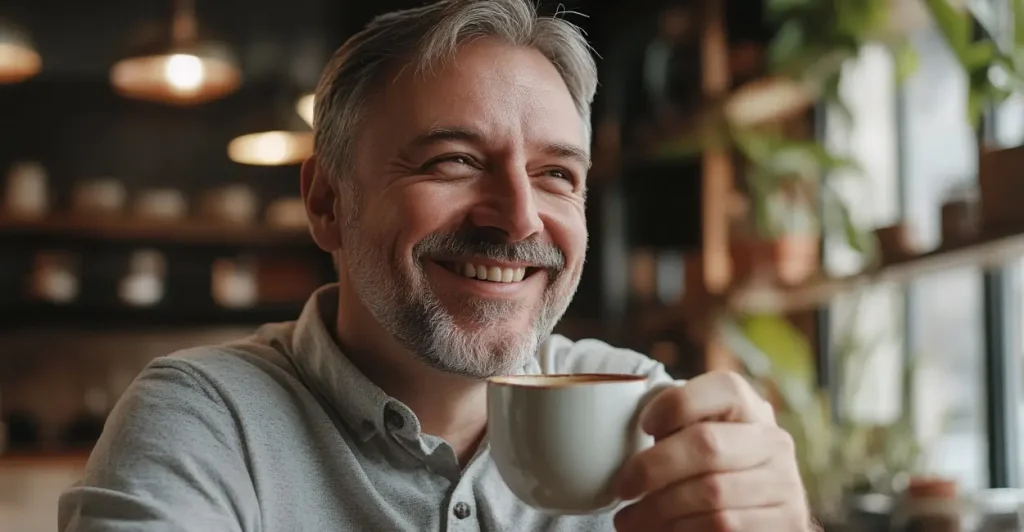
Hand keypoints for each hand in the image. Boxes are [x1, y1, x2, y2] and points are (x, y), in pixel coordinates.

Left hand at [613, 371, 811, 530]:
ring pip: (711, 494)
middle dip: (654, 467)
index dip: (679, 403)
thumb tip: (620, 431)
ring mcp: (785, 485)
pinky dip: (681, 531)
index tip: (644, 425)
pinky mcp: (786, 522)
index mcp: (751, 410)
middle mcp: (774, 442)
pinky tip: (659, 531)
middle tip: (623, 487)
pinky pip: (723, 526)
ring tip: (628, 519)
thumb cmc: (712, 472)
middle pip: (708, 445)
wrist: (760, 520)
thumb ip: (677, 428)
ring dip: (659, 509)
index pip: (725, 388)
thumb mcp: (700, 441)